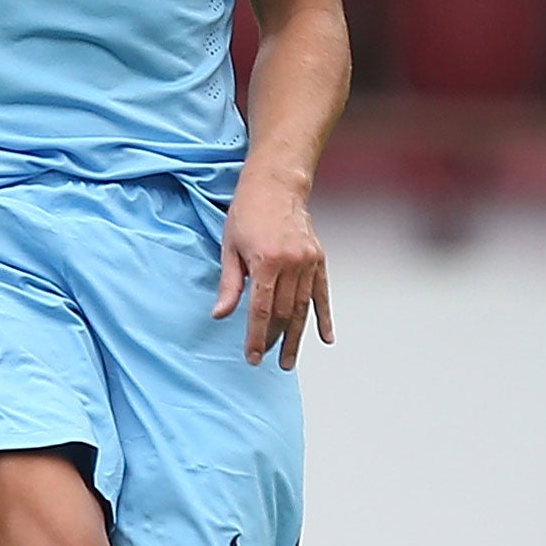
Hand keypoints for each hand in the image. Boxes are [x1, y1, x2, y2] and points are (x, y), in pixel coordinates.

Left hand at [217, 170, 332, 368]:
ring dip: (297, 337)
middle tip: (268, 360)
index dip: (256, 337)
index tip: (252, 357)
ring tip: (289, 360)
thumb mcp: (230, 247)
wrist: (277, 184)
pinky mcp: (319, 259)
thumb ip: (229, 284)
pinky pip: (322, 294)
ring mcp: (309, 262)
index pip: (262, 310)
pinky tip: (325, 338)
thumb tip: (220, 315)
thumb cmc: (247, 212)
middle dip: (275, 340)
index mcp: (266, 261)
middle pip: (285, 313)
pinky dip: (324, 318)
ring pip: (303, 309)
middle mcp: (291, 263)